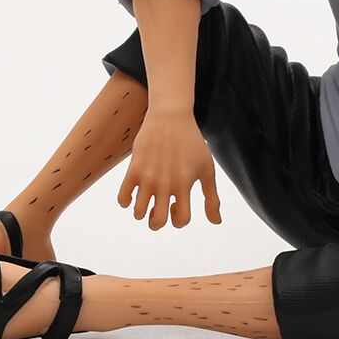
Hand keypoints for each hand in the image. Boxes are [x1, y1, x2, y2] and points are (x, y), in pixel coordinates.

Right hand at [117, 110, 221, 229]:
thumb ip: (212, 197)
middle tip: (157, 212)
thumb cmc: (192, 143)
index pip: (181, 220)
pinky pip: (122, 198)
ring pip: (138, 212)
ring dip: (142, 213)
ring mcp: (148, 177)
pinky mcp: (133, 168)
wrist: (171, 116)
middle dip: (157, 222)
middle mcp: (166, 183)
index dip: (178, 219)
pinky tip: (134, 192)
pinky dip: (126, 202)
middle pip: (157, 221)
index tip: (176, 205)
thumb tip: (216, 223)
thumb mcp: (207, 168)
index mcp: (185, 184)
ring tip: (147, 200)